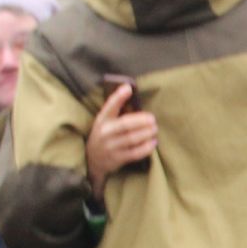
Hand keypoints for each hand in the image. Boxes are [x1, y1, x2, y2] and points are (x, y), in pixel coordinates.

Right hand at [84, 84, 157, 201]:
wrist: (92, 159)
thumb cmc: (104, 134)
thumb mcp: (105, 121)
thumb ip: (117, 111)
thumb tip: (134, 96)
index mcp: (102, 119)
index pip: (110, 106)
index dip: (118, 97)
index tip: (128, 88)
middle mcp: (105, 133)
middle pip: (125, 124)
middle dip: (141, 121)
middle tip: (152, 119)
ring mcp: (110, 146)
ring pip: (131, 138)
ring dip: (146, 133)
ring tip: (154, 129)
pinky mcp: (117, 159)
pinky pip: (134, 153)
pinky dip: (146, 147)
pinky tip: (153, 142)